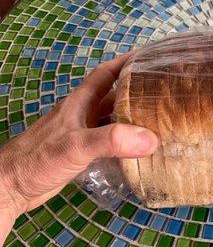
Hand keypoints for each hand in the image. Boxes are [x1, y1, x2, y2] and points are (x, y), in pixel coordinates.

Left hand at [0, 54, 158, 225]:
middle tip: (164, 96)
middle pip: (114, 97)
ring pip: (113, 120)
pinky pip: (110, 143)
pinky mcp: (81, 154)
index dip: (126, 63)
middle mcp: (82, 115)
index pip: (105, 74)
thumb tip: (150, 139)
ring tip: (159, 122)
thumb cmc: (38, 158)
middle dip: (137, 93)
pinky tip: (139, 152)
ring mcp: (81, 135)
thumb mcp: (76, 145)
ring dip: (133, 120)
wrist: (10, 187)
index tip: (150, 59)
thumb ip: (112, 140)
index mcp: (79, 103)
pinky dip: (125, 144)